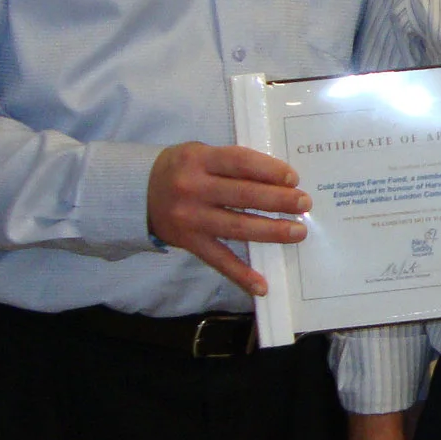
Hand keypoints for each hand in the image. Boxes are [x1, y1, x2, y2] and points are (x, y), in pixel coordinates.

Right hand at [146, 142, 311, 295]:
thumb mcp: (199, 153)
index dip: (268, 169)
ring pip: (237, 227)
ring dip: (271, 231)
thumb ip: (232, 163)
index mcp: (198, 160)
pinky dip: (241, 274)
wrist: (136, 193)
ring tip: (298, 232)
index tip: (293, 178)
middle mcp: (193, 188)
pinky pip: (219, 260)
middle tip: (304, 203)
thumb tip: (279, 179)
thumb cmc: (180, 169)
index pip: (239, 162)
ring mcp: (191, 218)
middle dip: (278, 200)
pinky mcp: (189, 243)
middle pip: (243, 195)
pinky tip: (262, 285)